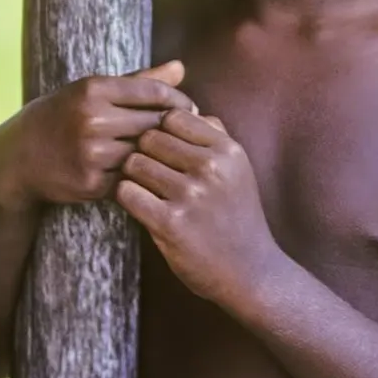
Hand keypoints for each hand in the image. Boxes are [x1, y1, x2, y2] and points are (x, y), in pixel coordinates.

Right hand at [0, 61, 192, 210]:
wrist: (18, 157)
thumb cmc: (61, 117)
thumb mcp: (91, 91)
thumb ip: (139, 80)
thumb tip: (181, 67)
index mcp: (93, 89)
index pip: (153, 91)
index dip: (178, 100)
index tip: (189, 108)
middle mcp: (91, 118)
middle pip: (153, 122)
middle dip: (173, 128)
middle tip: (187, 133)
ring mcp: (91, 152)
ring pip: (146, 152)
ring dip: (160, 154)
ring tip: (173, 153)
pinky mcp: (91, 182)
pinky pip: (131, 178)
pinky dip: (141, 175)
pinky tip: (148, 172)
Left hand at [117, 109, 282, 307]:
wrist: (250, 272)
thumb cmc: (237, 216)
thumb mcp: (238, 168)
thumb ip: (213, 134)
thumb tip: (184, 105)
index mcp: (227, 149)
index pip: (172, 116)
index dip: (161, 131)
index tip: (164, 150)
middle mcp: (211, 168)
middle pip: (149, 137)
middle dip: (144, 153)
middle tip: (151, 174)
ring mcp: (190, 195)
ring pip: (134, 163)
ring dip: (134, 176)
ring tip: (147, 191)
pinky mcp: (170, 223)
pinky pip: (127, 192)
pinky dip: (126, 197)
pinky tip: (140, 205)